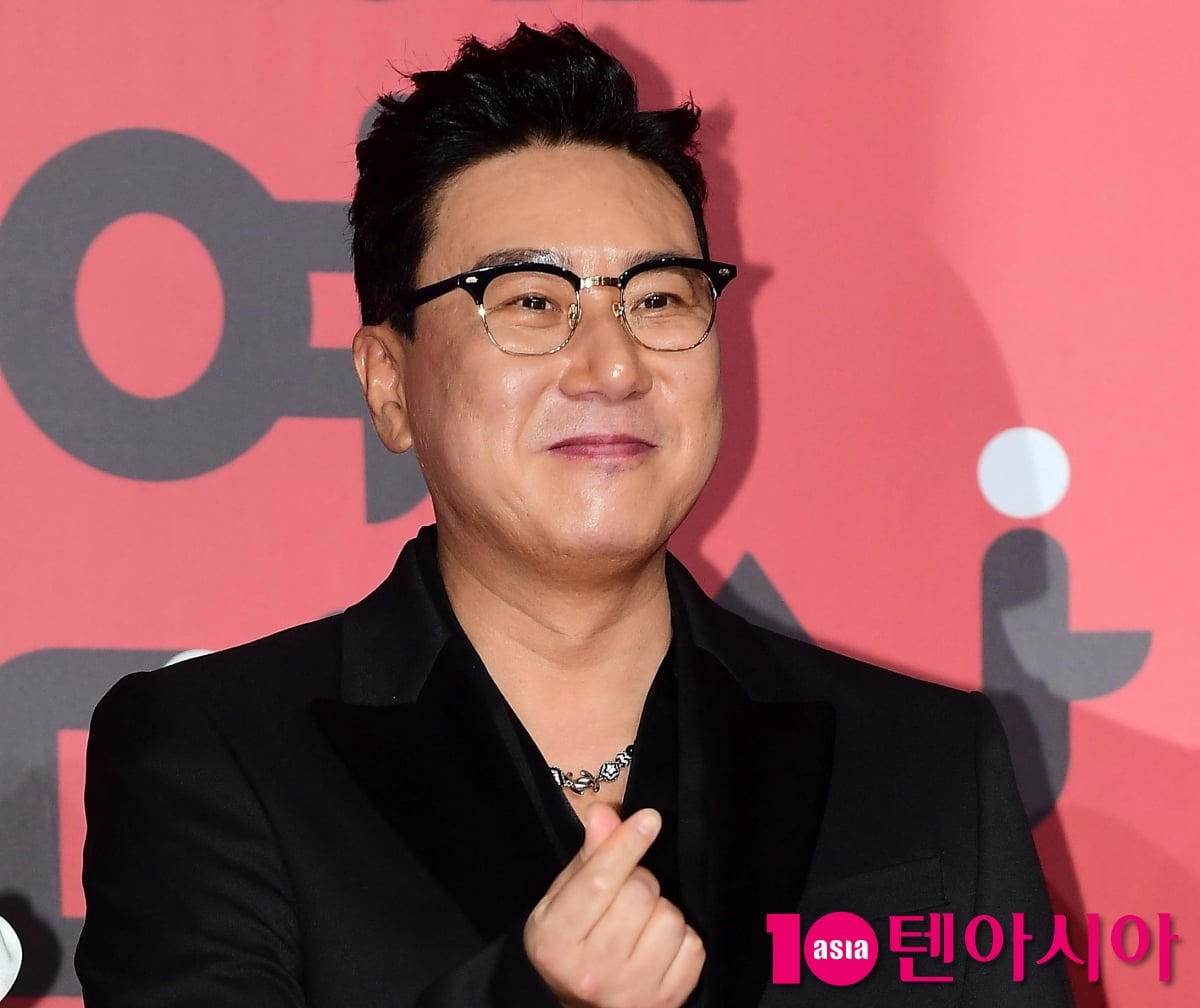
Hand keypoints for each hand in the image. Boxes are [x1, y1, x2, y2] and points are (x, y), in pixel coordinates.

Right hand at [523, 805, 704, 1007]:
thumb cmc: (572, 948)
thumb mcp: (563, 902)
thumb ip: (587, 857)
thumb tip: (605, 814)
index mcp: (556, 941)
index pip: (598, 881)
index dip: (626, 844)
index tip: (649, 819)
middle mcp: (593, 971)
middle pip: (639, 892)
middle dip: (638, 880)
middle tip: (626, 893)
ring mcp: (633, 991)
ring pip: (670, 917)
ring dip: (660, 910)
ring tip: (640, 923)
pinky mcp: (668, 1001)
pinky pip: (693, 945)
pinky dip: (681, 937)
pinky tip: (658, 945)